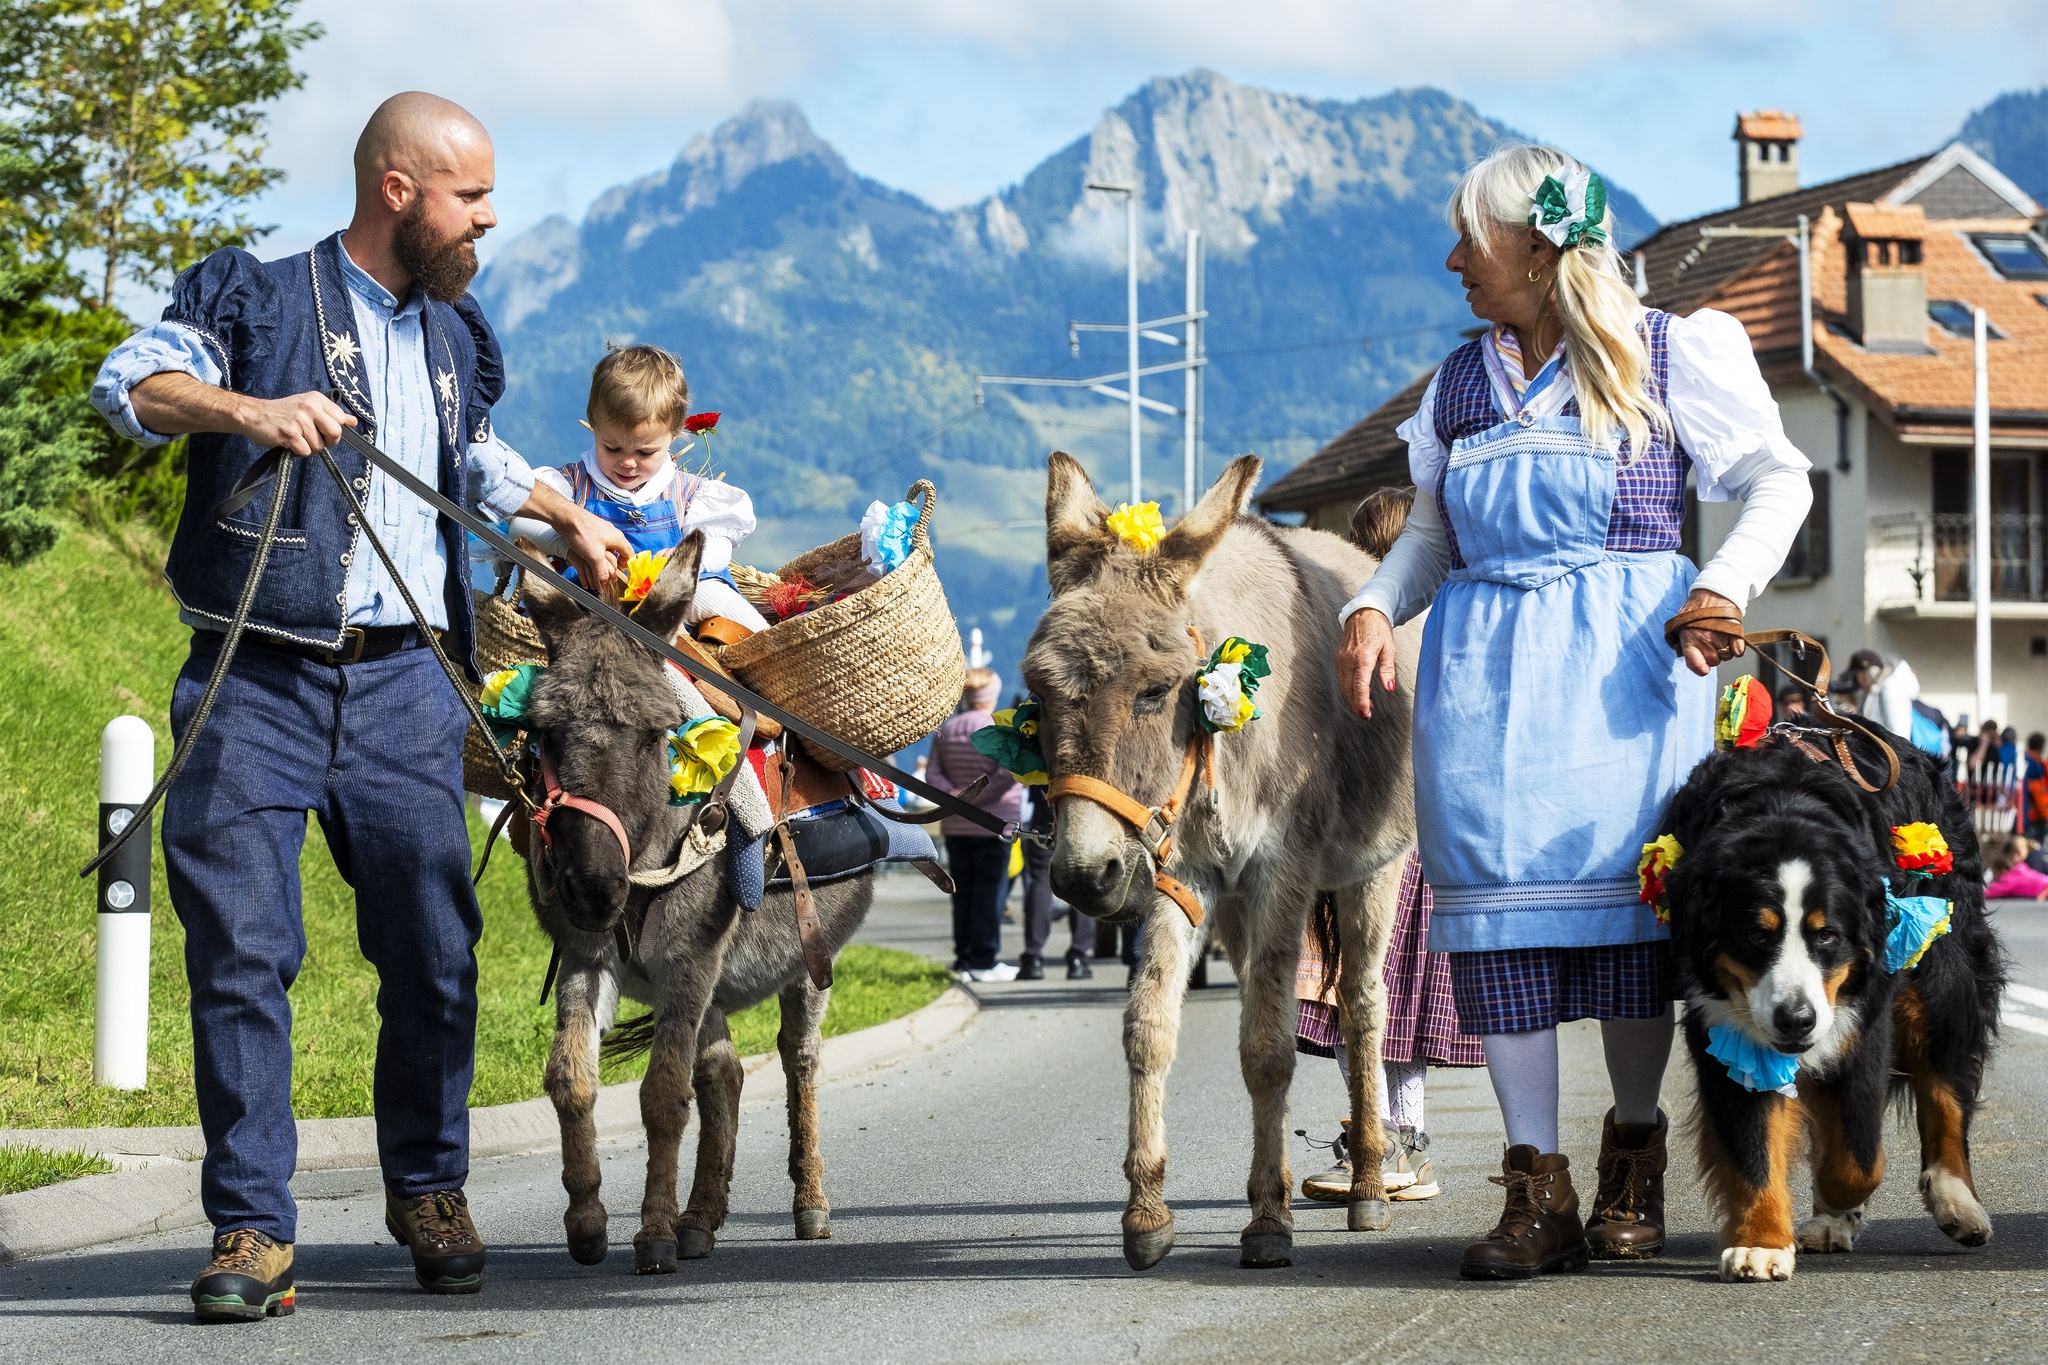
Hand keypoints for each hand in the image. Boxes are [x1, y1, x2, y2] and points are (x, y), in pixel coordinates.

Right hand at [236, 392, 355, 455]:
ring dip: (309, 448)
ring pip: (319, 446)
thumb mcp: (308, 406)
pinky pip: (305, 451)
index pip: (341, 420)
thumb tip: (353, 421)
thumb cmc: (282, 413)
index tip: (324, 433)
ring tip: (297, 439)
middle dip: (327, 442)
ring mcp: (299, 420)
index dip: (335, 431)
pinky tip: (290, 444)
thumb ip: (331, 414)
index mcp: (316, 399)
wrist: (254, 414)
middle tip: (314, 440)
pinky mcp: (289, 433)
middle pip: (335, 433)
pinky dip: (298, 452)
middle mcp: (309, 407)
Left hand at [557, 506, 629, 594]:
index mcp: (618, 538)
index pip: (629, 554)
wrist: (566, 518)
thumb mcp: (594, 557)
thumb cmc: (583, 534)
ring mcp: (601, 531)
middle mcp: (612, 533)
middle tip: (607, 572)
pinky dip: (595, 552)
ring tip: (597, 566)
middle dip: (613, 564)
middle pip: (618, 551)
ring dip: (604, 558)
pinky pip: (598, 543)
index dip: (625, 565)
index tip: (618, 573)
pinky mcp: (591, 530)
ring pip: (607, 547)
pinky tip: (587, 556)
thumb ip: (601, 573)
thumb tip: (603, 585)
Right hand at [1337, 607, 1397, 718]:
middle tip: (1366, 714)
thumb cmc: (1378, 629)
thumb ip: (1388, 670)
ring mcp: (1341, 658)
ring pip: (1343, 685)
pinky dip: (1348, 687)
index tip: (1365, 713)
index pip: (1360, 686)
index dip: (1361, 702)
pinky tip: (1358, 690)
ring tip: (1364, 704)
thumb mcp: (1389, 648)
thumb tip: (1389, 688)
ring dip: (1352, 697)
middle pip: (1349, 689)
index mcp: (1363, 657)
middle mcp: (1348, 659)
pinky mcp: (1338, 657)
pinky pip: (1342, 677)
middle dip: (1356, 704)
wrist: (1364, 613)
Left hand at [1677, 588, 1743, 676]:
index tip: (1704, 668)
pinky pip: (1738, 651)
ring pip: (1726, 656)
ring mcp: (1720, 637)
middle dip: (1713, 655)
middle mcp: (1704, 640)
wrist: (1713, 591)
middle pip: (1713, 661)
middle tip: (1712, 643)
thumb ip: (1684, 641)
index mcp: (1689, 639)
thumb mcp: (1683, 624)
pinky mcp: (1734, 632)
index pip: (1694, 663)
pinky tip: (1733, 642)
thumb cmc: (1697, 609)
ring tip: (1720, 637)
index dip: (1700, 668)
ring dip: (1725, 650)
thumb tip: (1688, 656)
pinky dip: (1737, 649)